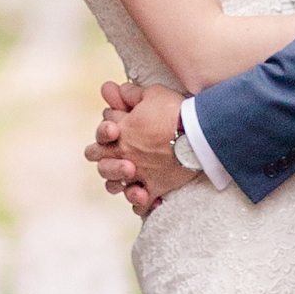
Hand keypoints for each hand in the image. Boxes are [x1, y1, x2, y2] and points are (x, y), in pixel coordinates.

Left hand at [86, 78, 195, 211]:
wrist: (199, 133)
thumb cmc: (175, 111)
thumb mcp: (152, 94)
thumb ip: (130, 93)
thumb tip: (113, 89)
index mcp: (120, 131)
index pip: (103, 129)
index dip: (111, 124)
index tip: (124, 121)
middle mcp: (123, 154)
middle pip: (96, 157)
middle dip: (101, 153)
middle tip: (117, 150)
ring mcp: (138, 173)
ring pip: (113, 185)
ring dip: (116, 182)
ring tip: (128, 176)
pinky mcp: (154, 188)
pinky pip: (140, 204)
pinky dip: (140, 203)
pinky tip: (143, 197)